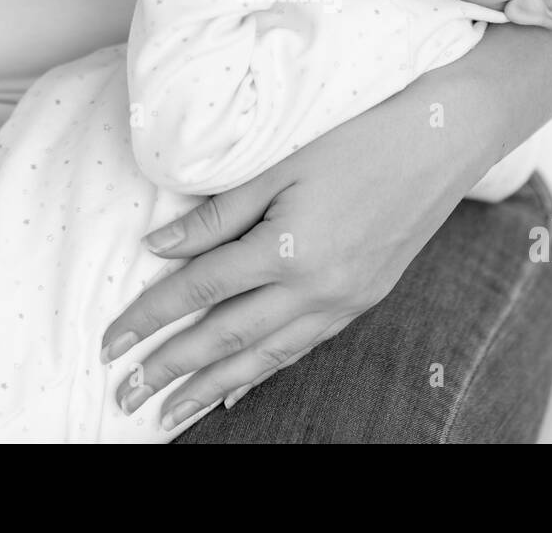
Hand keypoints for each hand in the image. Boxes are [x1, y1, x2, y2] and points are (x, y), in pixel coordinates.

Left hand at [101, 74, 488, 430]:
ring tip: (170, 413)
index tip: (110, 342)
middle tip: (124, 396)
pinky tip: (237, 392)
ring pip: (265, 359)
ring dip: (211, 389)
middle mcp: (315, 288)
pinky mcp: (362, 302)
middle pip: (226, 339)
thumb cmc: (359, 138)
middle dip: (170, 370)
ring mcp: (342, 302)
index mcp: (288, 249)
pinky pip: (302, 350)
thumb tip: (158, 248)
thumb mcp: (280, 166)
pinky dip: (264, 375)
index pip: (200, 292)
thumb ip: (218, 213)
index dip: (149, 317)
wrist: (441, 143)